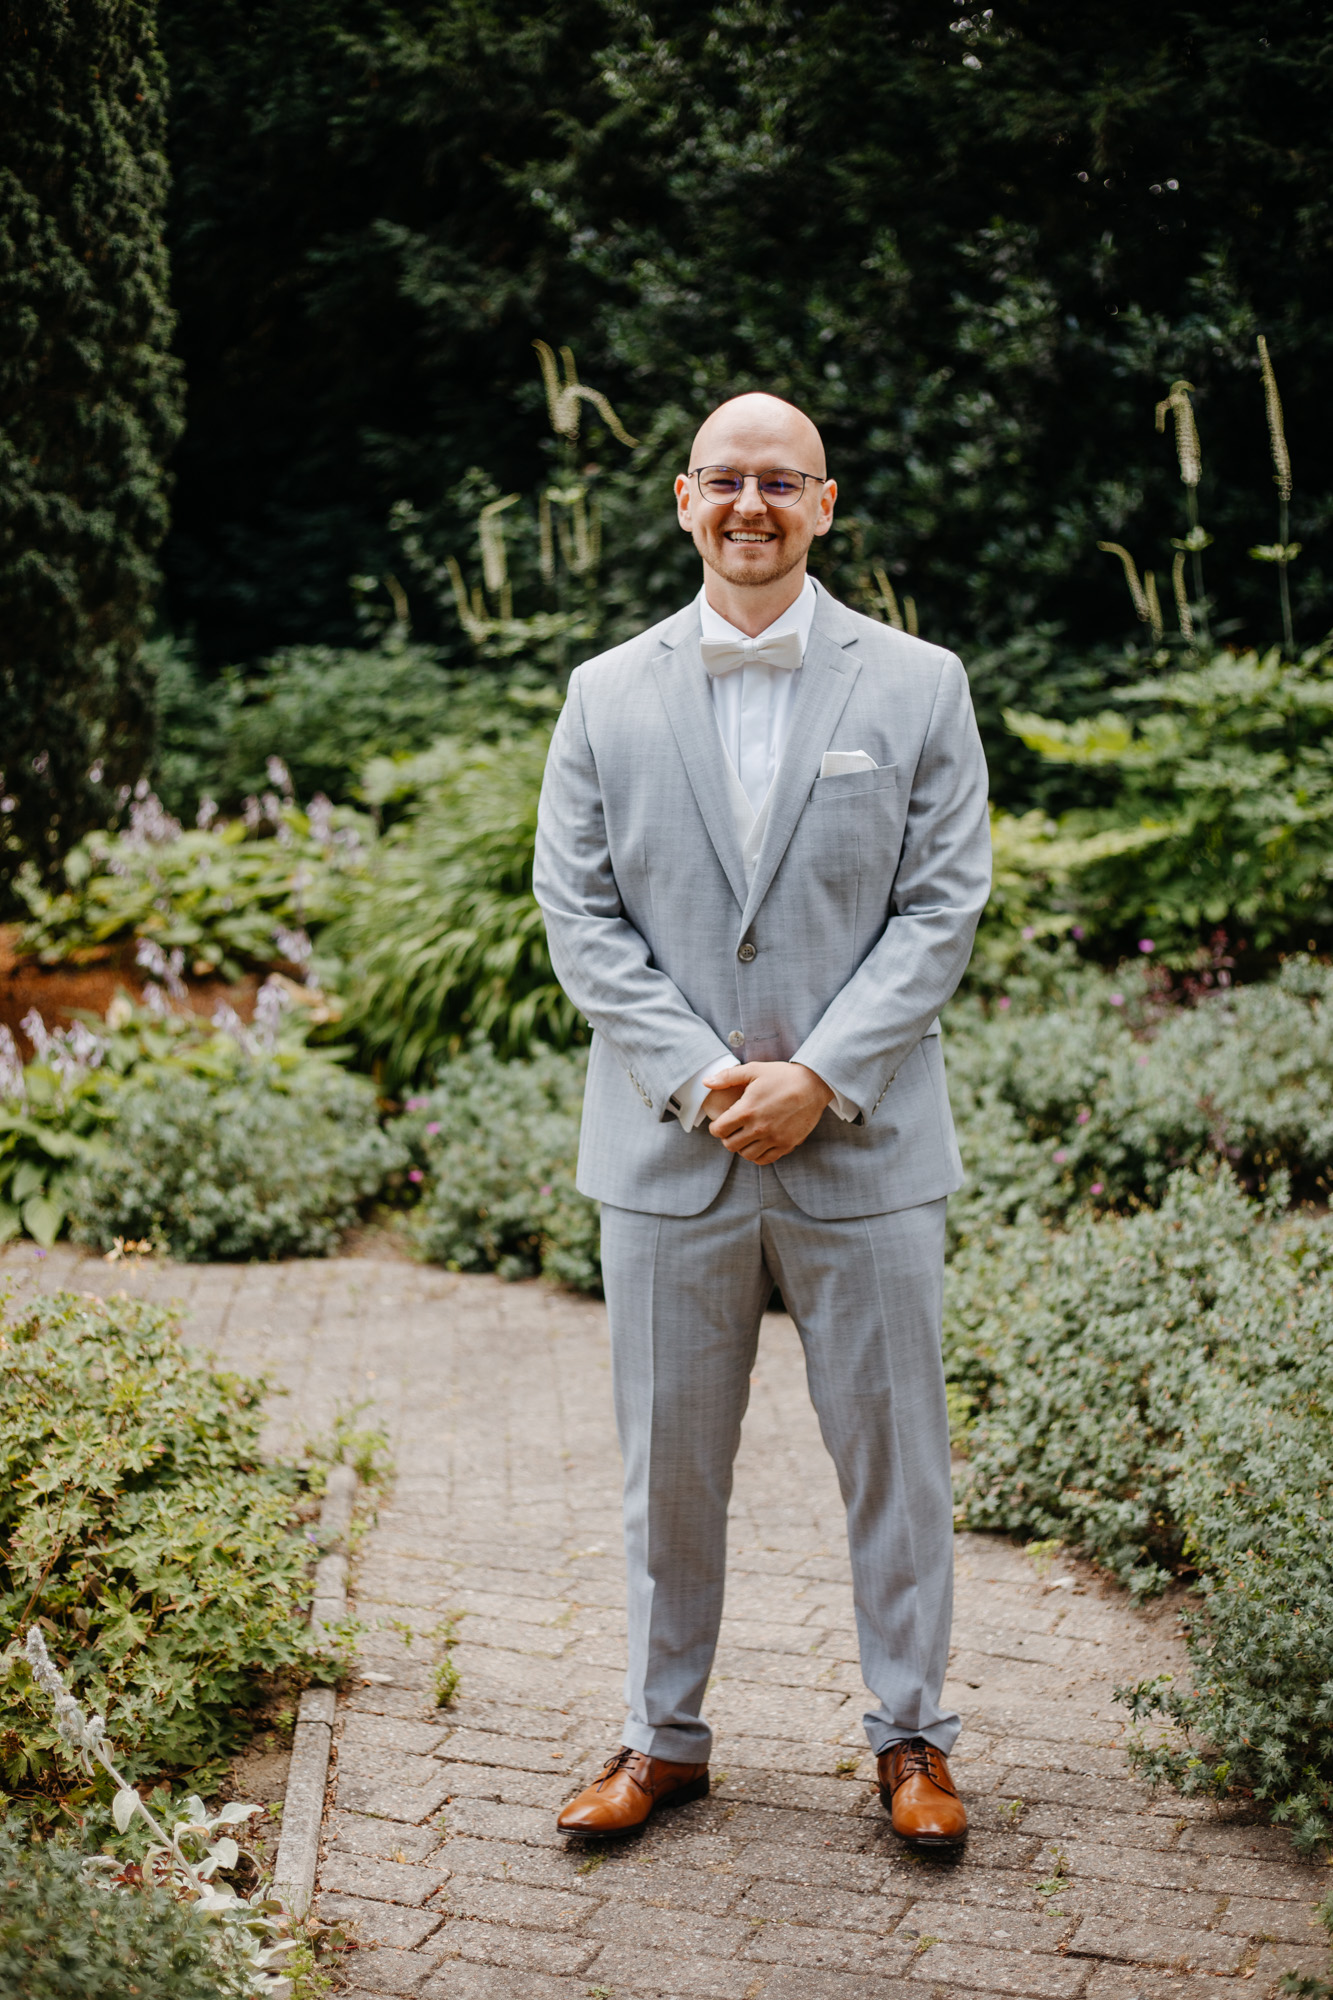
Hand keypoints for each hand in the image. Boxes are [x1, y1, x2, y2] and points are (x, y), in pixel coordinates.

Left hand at [701, 1061, 833, 1163]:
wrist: (814, 1085)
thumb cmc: (783, 1076)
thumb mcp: (754, 1070)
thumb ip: (727, 1077)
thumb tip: (706, 1082)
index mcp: (747, 1110)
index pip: (719, 1130)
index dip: (716, 1127)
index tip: (720, 1123)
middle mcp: (759, 1128)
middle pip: (730, 1145)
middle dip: (727, 1138)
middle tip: (732, 1130)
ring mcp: (773, 1138)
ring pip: (746, 1155)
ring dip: (742, 1147)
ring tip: (745, 1136)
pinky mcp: (786, 1144)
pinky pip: (765, 1159)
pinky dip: (757, 1155)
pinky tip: (758, 1144)